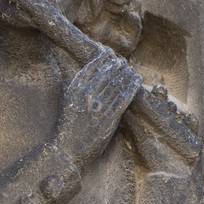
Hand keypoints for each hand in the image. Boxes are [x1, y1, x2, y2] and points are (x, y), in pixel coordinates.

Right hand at [55, 50, 142, 167]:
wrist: (67, 149)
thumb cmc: (69, 125)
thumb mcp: (69, 100)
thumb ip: (81, 86)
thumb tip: (95, 70)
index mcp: (76, 88)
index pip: (95, 64)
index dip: (106, 56)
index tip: (112, 54)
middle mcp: (87, 94)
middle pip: (109, 71)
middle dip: (119, 64)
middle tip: (124, 62)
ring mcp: (99, 106)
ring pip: (119, 82)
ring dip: (128, 73)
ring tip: (131, 70)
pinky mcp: (110, 118)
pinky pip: (125, 97)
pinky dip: (133, 86)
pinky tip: (137, 80)